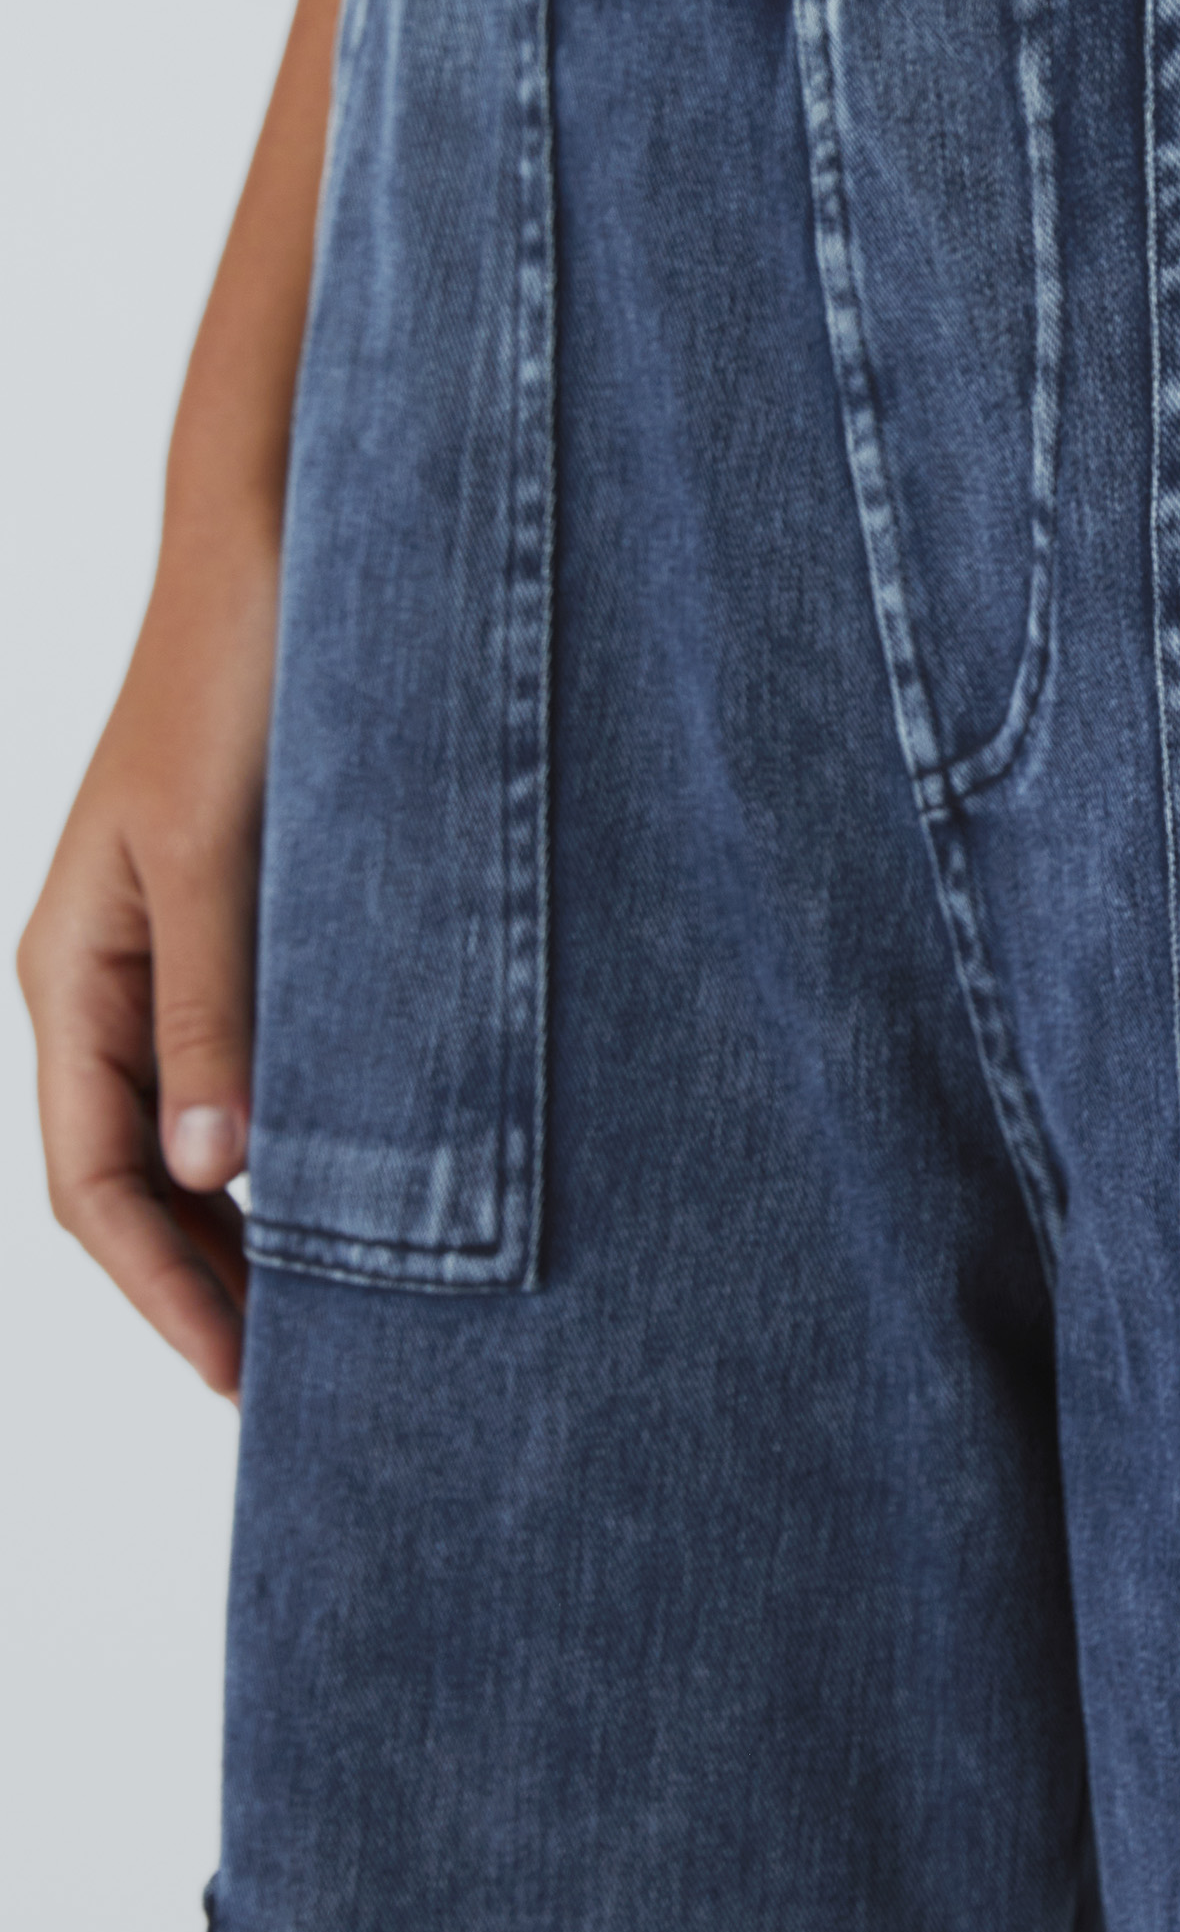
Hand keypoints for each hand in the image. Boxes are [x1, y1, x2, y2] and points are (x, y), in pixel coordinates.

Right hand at [18, 526, 278, 1399]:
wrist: (286, 550)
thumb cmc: (238, 681)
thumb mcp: (216, 853)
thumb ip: (212, 1008)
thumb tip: (207, 1172)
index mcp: (72, 972)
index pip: (93, 1182)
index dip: (164, 1291)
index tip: (246, 1378)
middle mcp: (115, 977)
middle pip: (140, 1179)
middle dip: (206, 1284)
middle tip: (310, 1381)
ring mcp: (184, 951)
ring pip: (198, 1130)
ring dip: (252, 1225)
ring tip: (339, 1315)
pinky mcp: (257, 920)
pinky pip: (256, 1062)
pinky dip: (291, 1137)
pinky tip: (355, 1182)